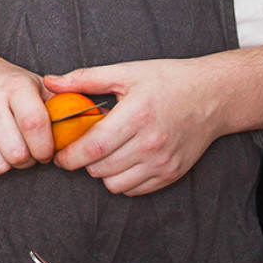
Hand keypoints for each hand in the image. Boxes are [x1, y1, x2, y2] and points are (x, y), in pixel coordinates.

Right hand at [0, 50, 54, 175]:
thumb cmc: (2, 81)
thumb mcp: (32, 82)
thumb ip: (57, 102)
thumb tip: (83, 121)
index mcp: (14, 86)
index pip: (34, 124)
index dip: (46, 146)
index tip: (48, 151)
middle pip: (17, 152)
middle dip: (29, 159)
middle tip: (30, 150)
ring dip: (9, 164)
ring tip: (11, 148)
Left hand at [43, 58, 226, 195]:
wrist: (212, 95)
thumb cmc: (167, 80)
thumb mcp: (126, 72)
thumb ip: (85, 79)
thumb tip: (50, 82)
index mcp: (135, 116)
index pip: (91, 148)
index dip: (68, 156)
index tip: (58, 153)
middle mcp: (150, 143)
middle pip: (99, 169)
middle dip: (83, 162)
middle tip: (82, 146)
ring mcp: (162, 162)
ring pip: (114, 184)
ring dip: (102, 171)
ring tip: (106, 150)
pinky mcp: (170, 174)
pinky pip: (134, 190)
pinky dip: (123, 178)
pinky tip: (125, 158)